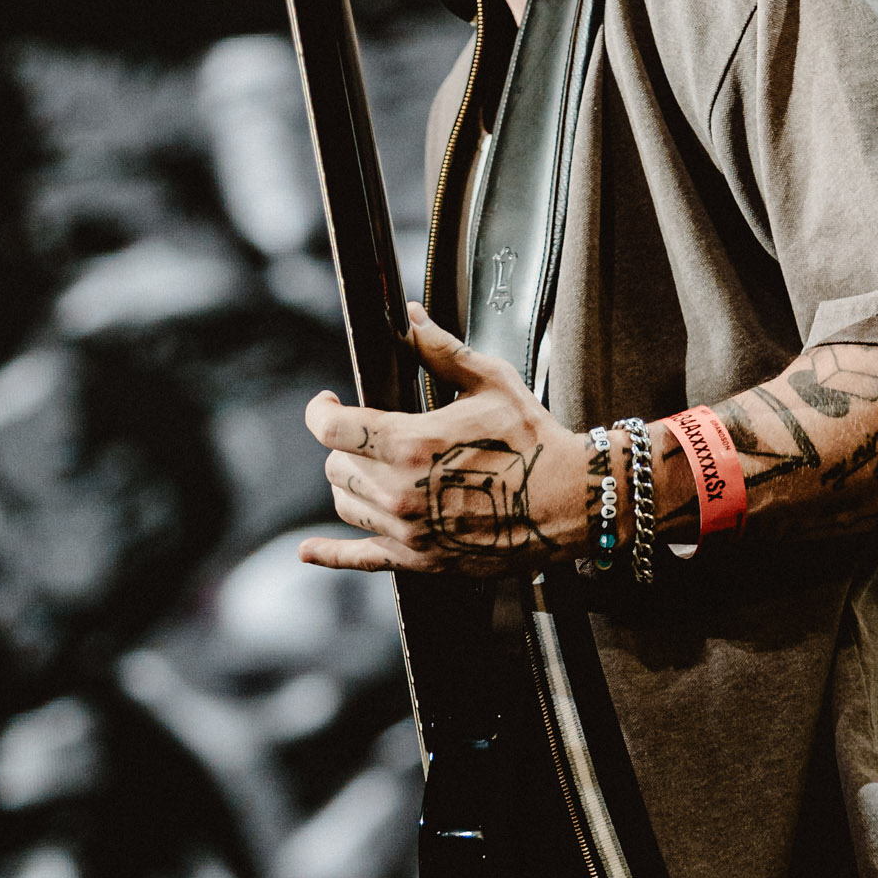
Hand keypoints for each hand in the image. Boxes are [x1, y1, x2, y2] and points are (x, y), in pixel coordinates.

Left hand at [299, 302, 589, 574]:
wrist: (569, 500)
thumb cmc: (534, 439)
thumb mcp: (490, 383)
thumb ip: (441, 350)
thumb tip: (410, 318)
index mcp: (410, 444)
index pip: (332, 428)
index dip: (320, 410)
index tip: (327, 401)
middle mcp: (400, 493)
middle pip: (336, 466)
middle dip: (346, 444)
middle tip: (368, 434)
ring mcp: (407, 531)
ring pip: (345, 504)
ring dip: (351, 483)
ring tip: (372, 469)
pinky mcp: (420, 559)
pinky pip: (360, 559)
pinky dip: (330, 555)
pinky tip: (308, 551)